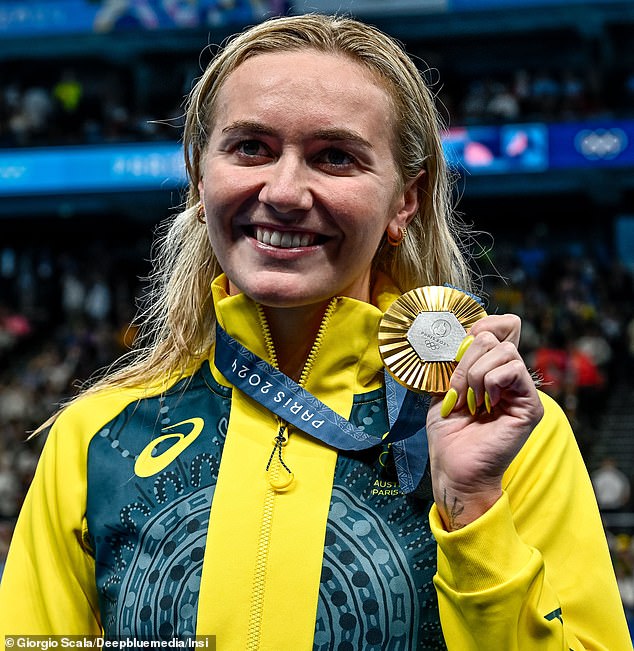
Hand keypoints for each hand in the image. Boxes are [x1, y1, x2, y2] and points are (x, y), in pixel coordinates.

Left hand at [427, 314, 543, 530]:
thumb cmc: (448, 432)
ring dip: (475, 374)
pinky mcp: (530, 405)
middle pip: (493, 336)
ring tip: (470, 401)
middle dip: (466, 361)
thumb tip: (461, 334)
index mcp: (491, 368)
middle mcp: (510, 376)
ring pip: (503, 351)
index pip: (503, 326)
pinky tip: (485, 404)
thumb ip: (455, 360)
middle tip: (458, 391)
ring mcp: (522, 390)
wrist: (453, 465)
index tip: (459, 344)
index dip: (482, 325)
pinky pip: (513, 370)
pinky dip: (490, 382)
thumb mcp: (444, 387)